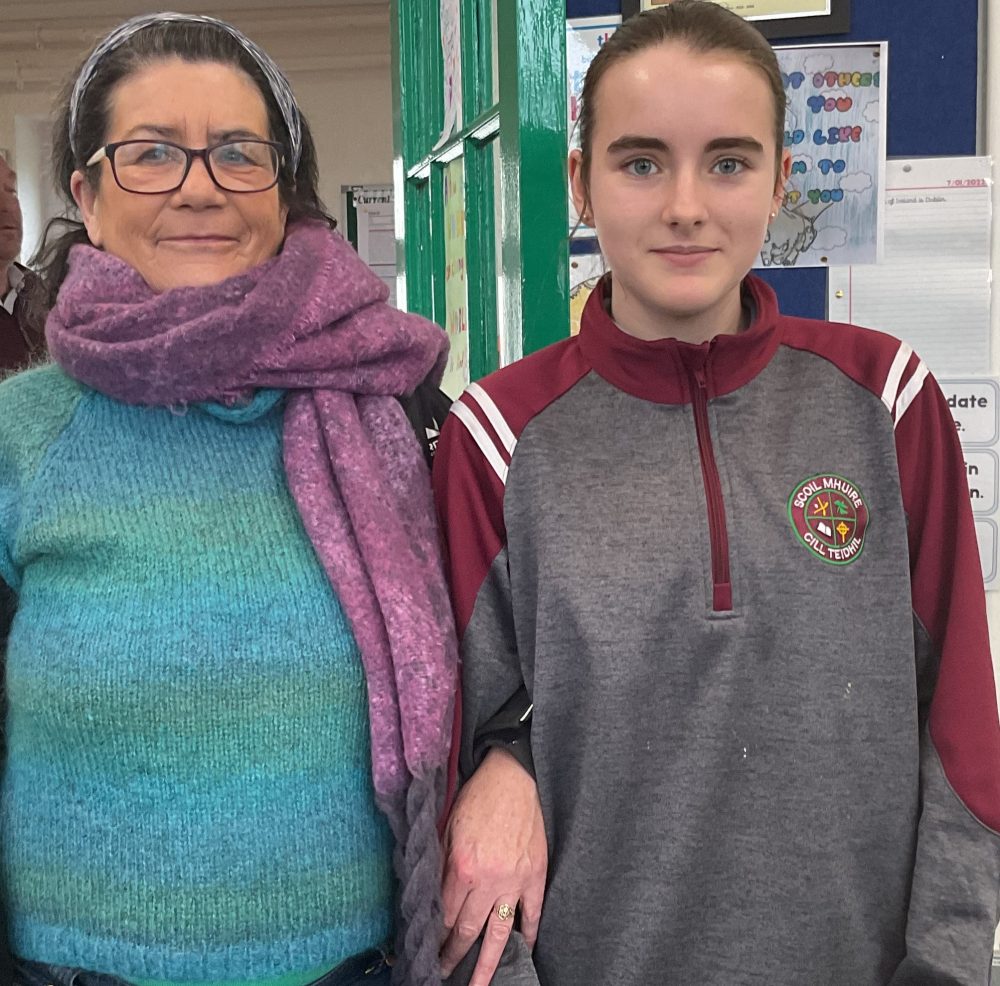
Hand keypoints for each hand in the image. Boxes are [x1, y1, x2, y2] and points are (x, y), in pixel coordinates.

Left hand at [439, 747, 546, 984]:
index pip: (446, 915)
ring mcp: (514, 880)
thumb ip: (441, 862)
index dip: (436, 937)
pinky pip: (532, 913)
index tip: (429, 953)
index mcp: (462, 866)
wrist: (512, 776)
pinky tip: (523, 952)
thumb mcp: (448, 826)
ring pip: (499, 932)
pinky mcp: (535, 874)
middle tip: (444, 976)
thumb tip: (434, 894)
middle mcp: (488, 879)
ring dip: (488, 964)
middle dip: (454, 956)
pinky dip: (528, 934)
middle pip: (468, 930)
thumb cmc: (477, 796)